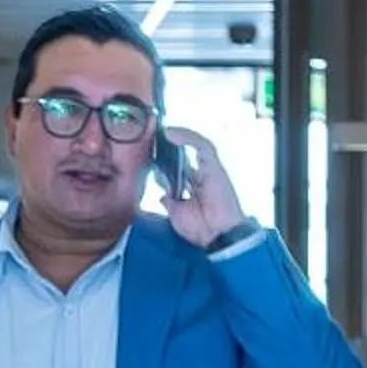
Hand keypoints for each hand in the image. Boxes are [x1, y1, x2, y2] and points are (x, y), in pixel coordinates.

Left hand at [160, 126, 249, 248]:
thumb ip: (170, 201)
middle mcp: (202, 176)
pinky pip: (202, 145)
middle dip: (168, 147)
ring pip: (195, 145)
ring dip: (179, 136)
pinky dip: (187, 137)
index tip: (148, 156)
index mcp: (193, 188)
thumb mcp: (177, 214)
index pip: (178, 169)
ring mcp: (209, 170)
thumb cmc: (201, 229)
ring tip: (161, 131)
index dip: (164, 162)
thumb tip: (162, 194)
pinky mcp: (215, 166)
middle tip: (152, 139)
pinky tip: (170, 133)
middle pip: (185, 155)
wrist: (218, 236)